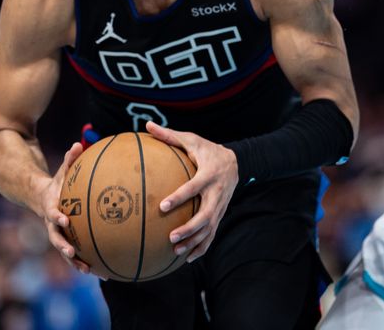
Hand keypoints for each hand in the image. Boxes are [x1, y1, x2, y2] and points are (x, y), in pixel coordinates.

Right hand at [36, 142, 90, 273]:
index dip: (57, 217)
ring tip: (89, 271)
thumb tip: (77, 144)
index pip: (52, 213)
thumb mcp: (60, 171)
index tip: (65, 220)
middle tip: (72, 254)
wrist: (39, 197)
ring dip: (74, 262)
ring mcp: (57, 233)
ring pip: (65, 250)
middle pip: (55, 238)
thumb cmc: (56, 183)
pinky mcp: (65, 239)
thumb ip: (68, 160)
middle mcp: (51, 224)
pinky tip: (100, 270)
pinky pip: (75, 252)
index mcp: (51, 207)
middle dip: (63, 247)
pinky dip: (84, 261)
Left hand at [145, 121, 238, 262]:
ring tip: (177, 251)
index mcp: (209, 174)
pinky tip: (189, 258)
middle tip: (171, 237)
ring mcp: (220, 206)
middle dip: (190, 228)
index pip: (193, 187)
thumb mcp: (192, 140)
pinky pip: (212, 233)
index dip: (180, 197)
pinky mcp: (220, 214)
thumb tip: (147, 125)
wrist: (236, 161)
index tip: (163, 206)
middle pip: (206, 214)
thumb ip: (169, 135)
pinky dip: (202, 247)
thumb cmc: (207, 150)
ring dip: (194, 241)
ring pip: (210, 228)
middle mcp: (217, 192)